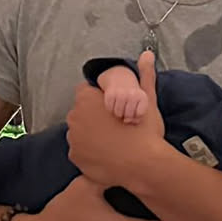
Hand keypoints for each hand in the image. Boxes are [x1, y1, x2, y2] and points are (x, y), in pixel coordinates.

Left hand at [68, 54, 165, 184]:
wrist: (144, 166)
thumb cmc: (145, 132)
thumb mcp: (147, 100)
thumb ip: (144, 75)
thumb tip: (147, 54)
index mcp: (87, 99)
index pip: (86, 91)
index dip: (101, 99)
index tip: (114, 109)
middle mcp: (75, 117)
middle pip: (82, 113)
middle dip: (94, 117)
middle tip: (116, 127)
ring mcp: (73, 139)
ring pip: (80, 132)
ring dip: (91, 135)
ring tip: (112, 142)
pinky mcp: (75, 158)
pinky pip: (80, 151)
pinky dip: (90, 152)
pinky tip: (106, 155)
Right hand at [99, 67, 148, 123]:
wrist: (120, 79)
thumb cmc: (132, 97)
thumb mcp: (140, 105)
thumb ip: (137, 117)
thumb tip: (126, 121)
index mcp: (142, 97)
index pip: (139, 114)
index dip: (136, 115)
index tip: (135, 108)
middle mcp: (132, 94)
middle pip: (128, 115)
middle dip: (126, 115)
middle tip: (126, 107)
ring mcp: (120, 93)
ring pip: (118, 114)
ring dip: (118, 112)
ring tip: (120, 105)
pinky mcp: (110, 94)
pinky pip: (109, 109)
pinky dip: (110, 108)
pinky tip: (114, 102)